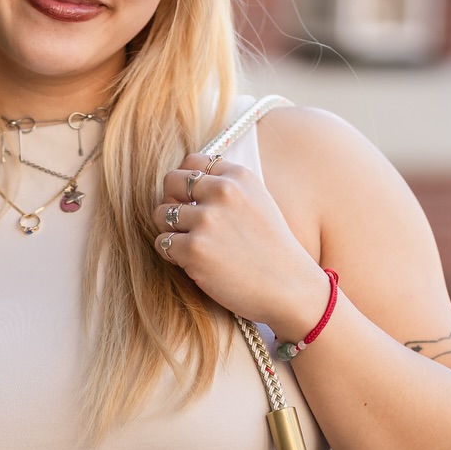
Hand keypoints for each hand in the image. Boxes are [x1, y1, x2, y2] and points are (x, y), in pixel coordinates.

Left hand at [154, 154, 329, 340]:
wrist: (288, 287)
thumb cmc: (272, 250)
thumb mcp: (258, 202)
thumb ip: (227, 188)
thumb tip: (185, 182)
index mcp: (239, 177)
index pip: (192, 162)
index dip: (185, 182)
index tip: (191, 200)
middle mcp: (223, 192)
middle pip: (171, 182)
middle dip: (171, 201)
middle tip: (183, 223)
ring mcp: (207, 220)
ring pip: (161, 214)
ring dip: (169, 231)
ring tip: (191, 246)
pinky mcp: (195, 249)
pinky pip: (162, 243)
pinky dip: (171, 255)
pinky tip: (193, 263)